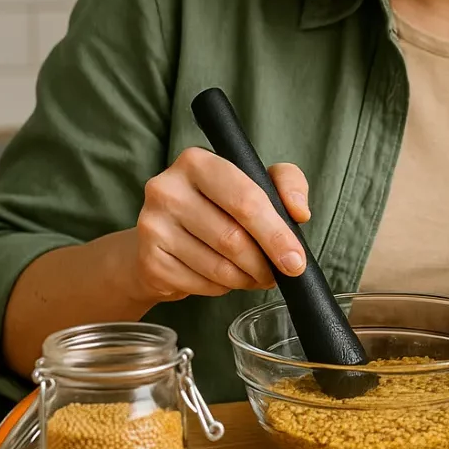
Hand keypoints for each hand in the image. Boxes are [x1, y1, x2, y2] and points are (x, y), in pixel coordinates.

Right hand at [129, 147, 311, 303]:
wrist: (162, 238)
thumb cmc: (216, 207)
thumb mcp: (255, 182)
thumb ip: (286, 183)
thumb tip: (299, 211)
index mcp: (196, 162)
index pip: (246, 200)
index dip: (276, 234)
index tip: (296, 260)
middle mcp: (167, 189)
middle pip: (233, 238)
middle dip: (264, 263)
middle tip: (279, 273)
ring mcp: (152, 226)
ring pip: (219, 267)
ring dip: (246, 278)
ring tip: (253, 274)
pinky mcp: (149, 261)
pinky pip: (201, 284)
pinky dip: (223, 287)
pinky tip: (224, 277)